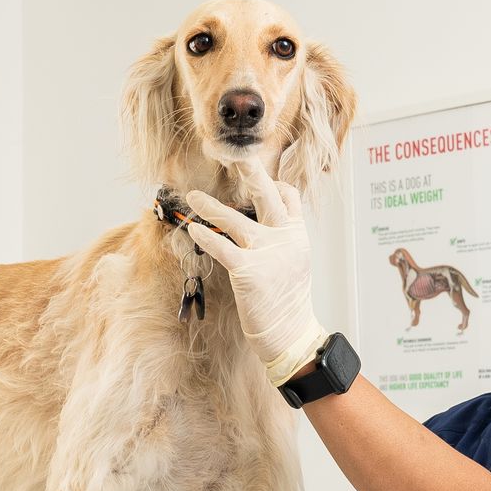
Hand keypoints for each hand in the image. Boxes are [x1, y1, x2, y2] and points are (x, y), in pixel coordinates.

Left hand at [185, 165, 327, 385]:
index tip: (255, 177)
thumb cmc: (287, 300)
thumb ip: (282, 238)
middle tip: (233, 156)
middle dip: (250, 171)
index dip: (273, 183)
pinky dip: (206, 236)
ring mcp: (267, 253)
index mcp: (297, 235)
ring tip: (193, 198)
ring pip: (235, 219)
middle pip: (267, 194)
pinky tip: (193, 230)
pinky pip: (222, 247)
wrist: (290, 334)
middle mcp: (284, 238)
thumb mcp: (294, 262)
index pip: (289, 196)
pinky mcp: (248, 271)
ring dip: (211, 207)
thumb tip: (263, 221)